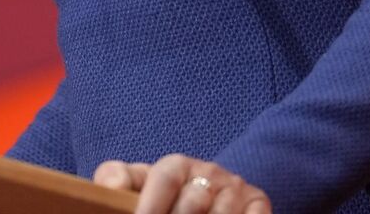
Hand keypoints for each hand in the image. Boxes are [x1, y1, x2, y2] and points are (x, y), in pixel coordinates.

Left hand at [94, 154, 270, 213]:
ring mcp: (236, 189)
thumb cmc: (166, 194)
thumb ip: (120, 178)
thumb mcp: (142, 183)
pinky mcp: (259, 203)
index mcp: (177, 165)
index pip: (165, 179)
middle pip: (193, 203)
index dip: (151, 205)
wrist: (213, 192)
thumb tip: (110, 186)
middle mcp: (210, 172)